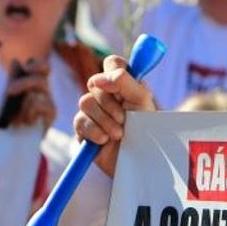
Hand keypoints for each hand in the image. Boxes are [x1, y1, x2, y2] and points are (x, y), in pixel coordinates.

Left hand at [4, 58, 56, 129]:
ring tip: (15, 117)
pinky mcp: (51, 115)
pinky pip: (42, 105)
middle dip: (23, 83)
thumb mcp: (8, 95)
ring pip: (39, 93)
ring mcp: (49, 103)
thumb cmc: (9, 115)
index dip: (36, 65)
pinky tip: (25, 122)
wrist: (10, 138)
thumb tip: (16, 62)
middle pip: (41, 78)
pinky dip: (31, 112)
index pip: (43, 67)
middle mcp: (44, 90)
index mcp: (34, 81)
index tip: (25, 67)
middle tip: (9, 91)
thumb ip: (13, 78)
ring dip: (23, 104)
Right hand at [74, 55, 156, 176]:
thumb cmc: (145, 131)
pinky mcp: (83, 128)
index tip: (114, 85)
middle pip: (94, 83)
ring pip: (84, 102)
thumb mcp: (141, 101)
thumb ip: (125, 81)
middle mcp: (107, 95)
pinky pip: (80, 121)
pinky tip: (105, 140)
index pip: (112, 63)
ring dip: (104, 120)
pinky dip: (94, 131)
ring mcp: (93, 111)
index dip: (110, 71)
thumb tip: (99, 77)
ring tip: (119, 134)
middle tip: (124, 119)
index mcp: (124, 84)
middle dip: (110, 104)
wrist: (138, 162)